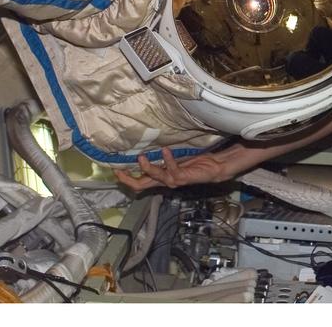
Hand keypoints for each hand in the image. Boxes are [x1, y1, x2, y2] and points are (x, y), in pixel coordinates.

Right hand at [114, 145, 264, 192]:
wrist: (216, 168)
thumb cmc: (197, 162)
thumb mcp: (176, 158)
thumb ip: (164, 156)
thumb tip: (151, 146)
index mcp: (162, 177)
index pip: (140, 181)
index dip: (127, 179)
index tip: (115, 170)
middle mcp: (166, 181)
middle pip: (143, 185)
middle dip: (130, 180)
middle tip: (119, 171)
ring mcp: (175, 180)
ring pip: (156, 179)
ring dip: (148, 169)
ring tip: (141, 158)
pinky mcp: (185, 178)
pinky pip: (173, 171)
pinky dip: (168, 161)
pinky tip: (165, 151)